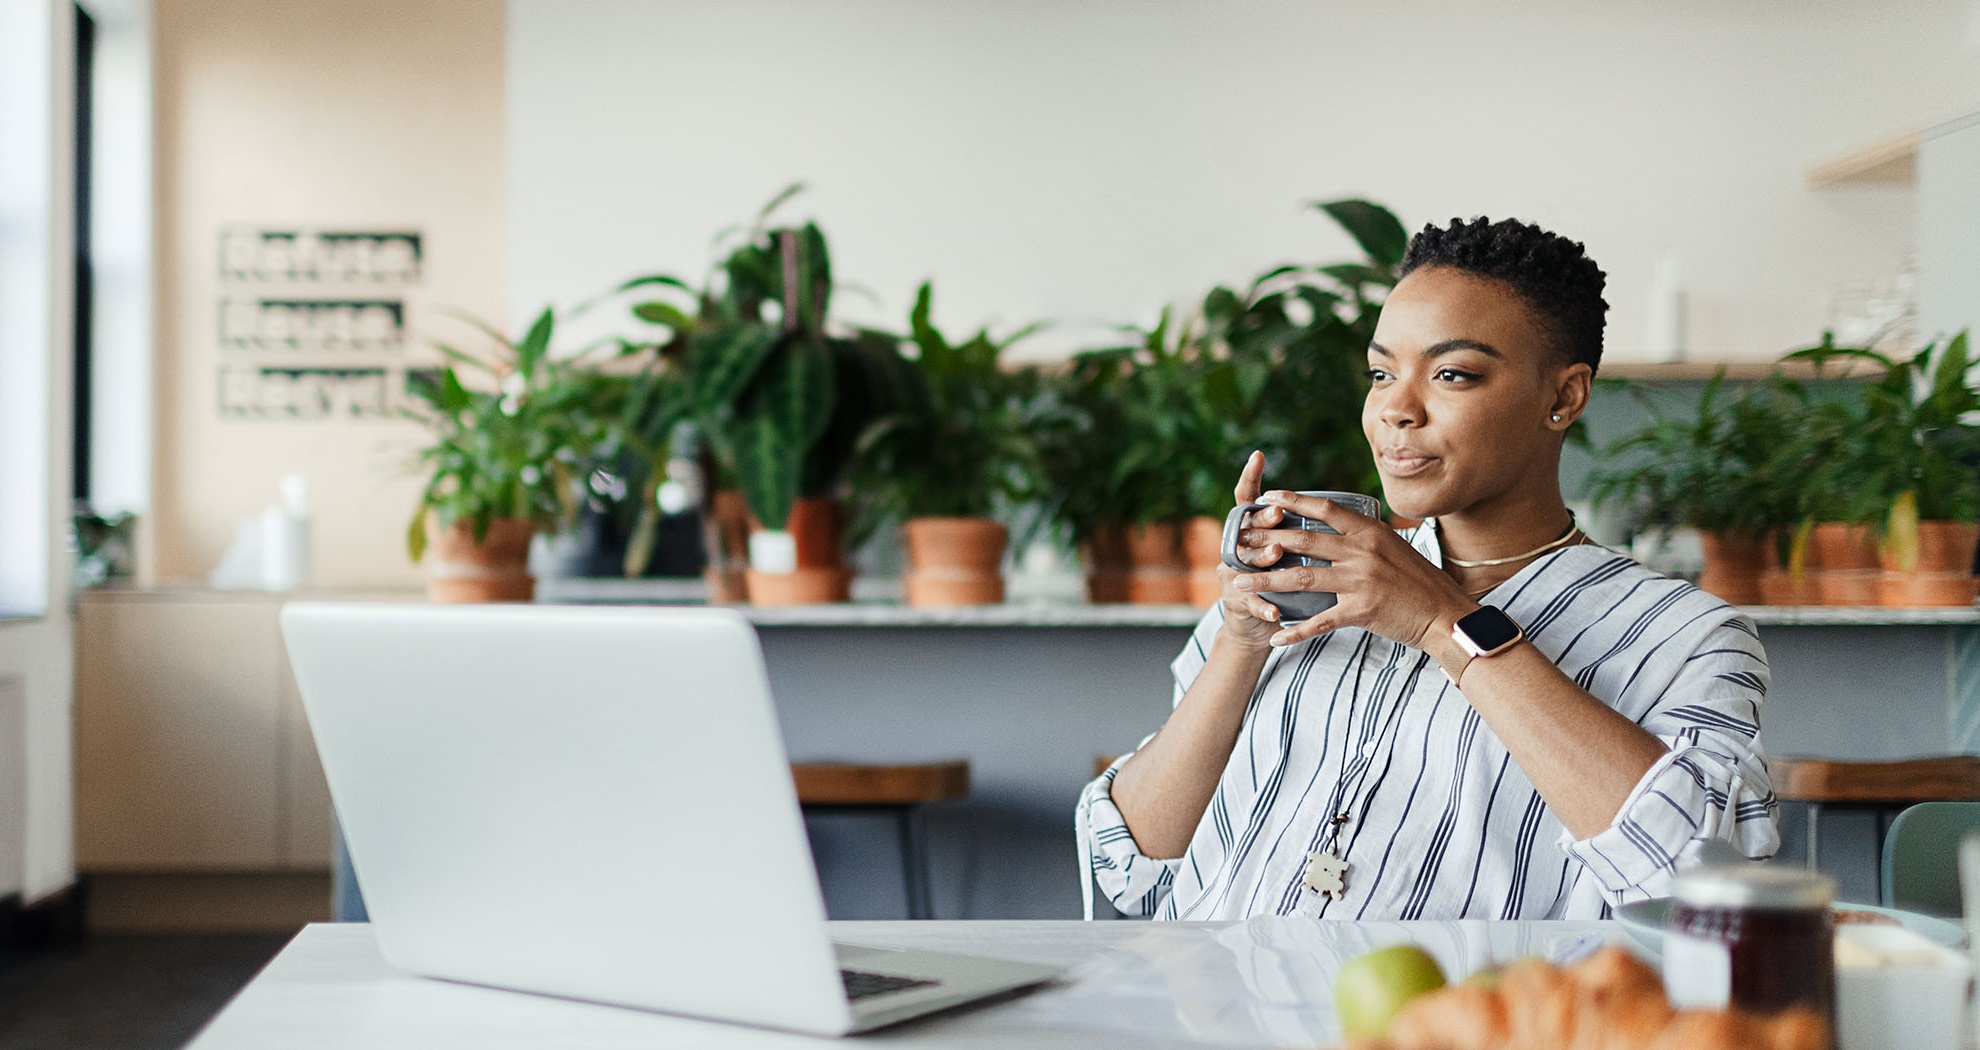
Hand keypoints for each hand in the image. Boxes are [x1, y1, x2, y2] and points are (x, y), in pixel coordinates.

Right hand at [1216, 452, 1288, 652]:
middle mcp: (1237, 548)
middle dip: (1263, 519)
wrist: (1257, 625)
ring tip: (1276, 555)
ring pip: (1244, 563)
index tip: (1259, 455)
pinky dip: (1263, 606)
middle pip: (1246, 528)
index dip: (1250, 477)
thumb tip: (1336, 507)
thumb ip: (1303, 533)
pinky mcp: (1238, 603)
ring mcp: (1233, 575)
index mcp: (1252, 532)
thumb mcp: (1291, 555)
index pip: (1247, 499)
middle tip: (1277, 513)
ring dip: (1261, 559)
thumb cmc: (1281, 583)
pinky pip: (1250, 604)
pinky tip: (1275, 612)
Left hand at [1230, 490, 1475, 651]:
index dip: (1293, 500)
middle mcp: (1362, 551)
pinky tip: (1276, 636)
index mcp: (1370, 531)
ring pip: (1301, 578)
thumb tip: (1337, 523)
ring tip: (1239, 585)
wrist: (1444, 615)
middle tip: (1239, 540)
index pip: (1325, 508)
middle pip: (1303, 540)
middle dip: (1266, 540)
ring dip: (1266, 581)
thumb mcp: (1393, 547)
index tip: (1266, 496)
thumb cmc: (1419, 581)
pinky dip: (1295, 630)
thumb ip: (1364, 537)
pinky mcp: (1360, 610)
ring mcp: (1360, 581)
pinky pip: (1319, 621)